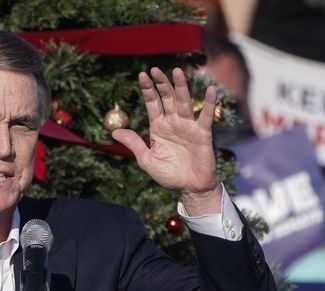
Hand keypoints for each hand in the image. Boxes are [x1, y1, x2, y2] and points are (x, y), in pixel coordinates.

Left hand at [112, 67, 221, 215]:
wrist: (189, 188)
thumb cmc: (169, 175)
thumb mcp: (147, 160)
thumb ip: (134, 144)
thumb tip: (115, 131)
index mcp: (159, 127)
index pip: (152, 104)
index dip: (147, 90)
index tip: (142, 75)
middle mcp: (173, 123)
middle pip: (167, 98)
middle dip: (161, 84)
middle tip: (155, 69)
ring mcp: (188, 126)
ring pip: (183, 102)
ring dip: (180, 87)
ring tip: (177, 71)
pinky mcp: (202, 133)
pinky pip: (206, 115)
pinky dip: (209, 102)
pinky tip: (210, 89)